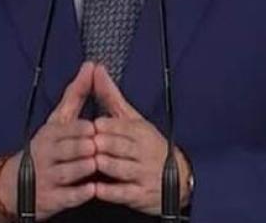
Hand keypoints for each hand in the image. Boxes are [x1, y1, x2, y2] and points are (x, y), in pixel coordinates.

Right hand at [0, 62, 97, 221]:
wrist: (13, 185)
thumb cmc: (44, 148)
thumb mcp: (57, 120)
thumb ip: (76, 94)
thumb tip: (90, 66)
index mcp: (51, 134)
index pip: (71, 128)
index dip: (86, 129)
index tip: (99, 127)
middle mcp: (48, 154)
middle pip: (71, 149)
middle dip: (87, 148)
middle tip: (101, 146)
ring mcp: (48, 177)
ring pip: (70, 172)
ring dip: (85, 168)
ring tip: (98, 164)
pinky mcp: (51, 199)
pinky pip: (68, 196)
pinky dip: (80, 193)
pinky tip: (93, 189)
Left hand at [90, 65, 191, 215]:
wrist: (179, 179)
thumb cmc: (149, 145)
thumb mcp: (133, 119)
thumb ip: (111, 96)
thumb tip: (96, 69)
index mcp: (139, 131)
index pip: (117, 126)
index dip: (101, 128)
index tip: (90, 127)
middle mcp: (142, 151)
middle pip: (114, 146)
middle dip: (98, 146)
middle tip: (85, 146)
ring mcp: (141, 174)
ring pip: (116, 168)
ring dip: (101, 166)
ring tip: (89, 164)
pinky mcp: (139, 194)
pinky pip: (121, 192)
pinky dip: (107, 190)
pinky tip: (95, 187)